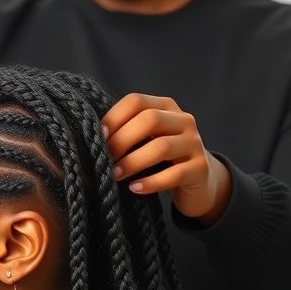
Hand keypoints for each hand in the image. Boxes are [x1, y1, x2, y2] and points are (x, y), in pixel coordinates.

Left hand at [101, 93, 231, 225]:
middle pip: (149, 120)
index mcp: (166, 106)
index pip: (136, 101)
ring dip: (132, 162)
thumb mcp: (145, 140)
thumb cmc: (161, 160)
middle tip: (104, 159)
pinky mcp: (200, 168)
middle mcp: (184, 120)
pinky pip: (174, 174)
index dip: (114, 117)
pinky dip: (151, 183)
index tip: (97, 136)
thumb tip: (90, 139)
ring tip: (114, 175)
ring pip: (161, 147)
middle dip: (122, 140)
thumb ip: (126, 133)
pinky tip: (134, 188)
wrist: (199, 183)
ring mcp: (195, 143)